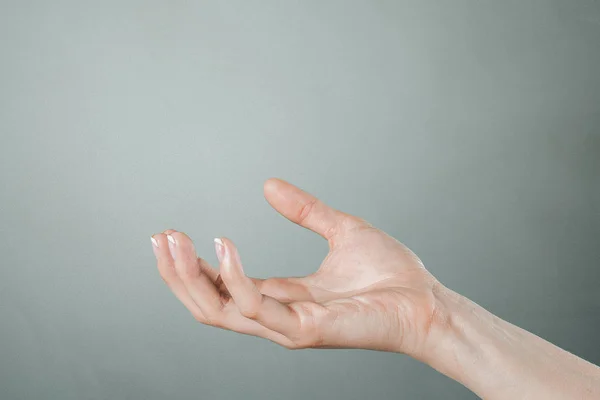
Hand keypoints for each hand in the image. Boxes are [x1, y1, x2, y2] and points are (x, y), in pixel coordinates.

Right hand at [151, 178, 440, 356]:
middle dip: (176, 274)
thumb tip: (268, 184)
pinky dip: (233, 276)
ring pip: (219, 311)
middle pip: (209, 304)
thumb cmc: (390, 274)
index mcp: (282, 296)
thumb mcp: (340, 230)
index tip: (172, 234)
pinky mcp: (304, 330)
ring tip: (174, 239)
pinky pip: (255, 307)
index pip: (222, 288)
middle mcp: (278, 316)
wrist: (427, 302)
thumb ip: (304, 211)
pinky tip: (224, 244)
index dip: (191, 266)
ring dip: (189, 276)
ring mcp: (287, 327)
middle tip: (160, 236)